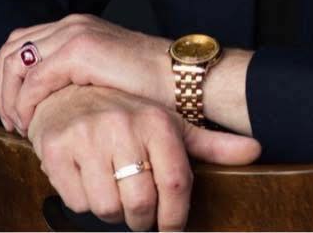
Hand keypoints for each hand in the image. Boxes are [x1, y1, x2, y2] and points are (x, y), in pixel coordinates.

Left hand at [0, 14, 170, 134]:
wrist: (179, 79)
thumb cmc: (148, 85)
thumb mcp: (102, 73)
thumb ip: (74, 74)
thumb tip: (43, 95)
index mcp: (78, 24)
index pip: (21, 39)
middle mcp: (72, 23)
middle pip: (11, 48)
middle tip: (1, 117)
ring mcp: (75, 33)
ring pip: (15, 63)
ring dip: (8, 98)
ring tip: (17, 125)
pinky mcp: (79, 51)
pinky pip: (33, 81)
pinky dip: (25, 105)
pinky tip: (32, 124)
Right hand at [28, 84, 260, 231]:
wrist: (71, 93)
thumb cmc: (128, 115)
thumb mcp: (172, 124)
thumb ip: (212, 144)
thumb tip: (257, 150)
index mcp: (157, 121)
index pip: (176, 186)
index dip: (175, 218)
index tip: (171, 227)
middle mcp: (123, 125)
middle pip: (140, 205)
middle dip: (142, 218)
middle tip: (139, 210)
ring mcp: (87, 136)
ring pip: (107, 209)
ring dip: (112, 210)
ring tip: (113, 186)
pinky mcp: (56, 149)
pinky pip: (76, 202)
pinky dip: (83, 200)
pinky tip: (87, 177)